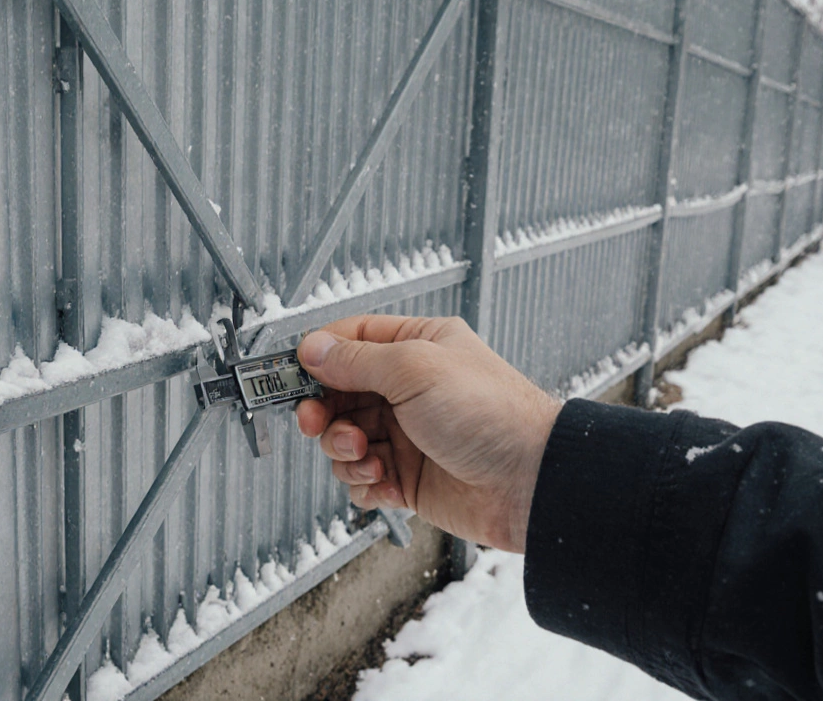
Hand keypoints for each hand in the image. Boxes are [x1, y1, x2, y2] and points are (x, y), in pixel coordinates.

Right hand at [295, 315, 561, 552]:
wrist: (531, 482)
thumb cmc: (492, 414)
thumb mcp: (416, 369)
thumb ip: (357, 359)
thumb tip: (312, 349)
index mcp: (417, 346)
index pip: (351, 339)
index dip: (318, 356)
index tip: (292, 374)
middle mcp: (410, 388)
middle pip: (339, 393)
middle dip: (325, 411)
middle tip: (318, 423)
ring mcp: (407, 434)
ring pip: (345, 440)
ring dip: (345, 452)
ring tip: (369, 457)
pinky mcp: (408, 478)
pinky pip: (362, 479)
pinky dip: (364, 484)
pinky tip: (384, 482)